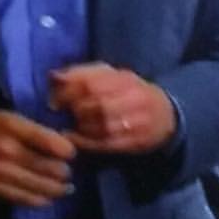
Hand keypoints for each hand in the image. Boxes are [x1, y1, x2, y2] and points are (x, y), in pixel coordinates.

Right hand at [0, 110, 75, 207]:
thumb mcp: (9, 117)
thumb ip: (34, 128)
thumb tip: (63, 141)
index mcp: (11, 126)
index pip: (46, 139)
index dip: (65, 149)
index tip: (72, 152)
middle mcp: (6, 150)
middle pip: (45, 166)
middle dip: (63, 171)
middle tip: (69, 172)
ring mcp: (0, 172)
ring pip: (37, 185)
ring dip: (57, 189)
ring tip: (66, 187)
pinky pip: (24, 198)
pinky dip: (40, 199)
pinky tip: (50, 197)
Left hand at [49, 62, 176, 153]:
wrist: (166, 116)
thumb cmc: (131, 92)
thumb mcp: (113, 76)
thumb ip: (83, 74)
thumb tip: (53, 76)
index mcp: (125, 78)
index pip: (92, 82)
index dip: (68, 91)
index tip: (54, 99)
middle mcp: (134, 98)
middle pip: (96, 104)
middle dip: (74, 110)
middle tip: (60, 113)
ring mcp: (137, 121)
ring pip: (101, 126)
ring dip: (79, 127)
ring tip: (68, 126)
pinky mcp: (135, 142)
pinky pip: (106, 144)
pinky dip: (86, 143)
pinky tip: (75, 140)